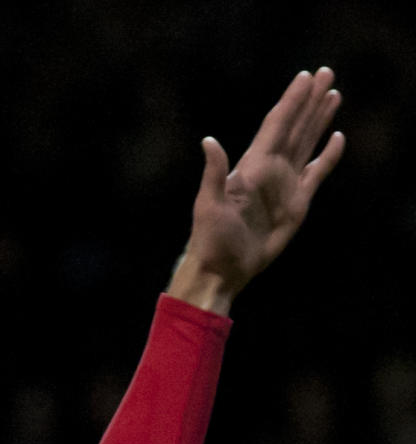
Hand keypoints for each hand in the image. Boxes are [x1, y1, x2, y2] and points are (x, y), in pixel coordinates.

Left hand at [169, 67, 343, 312]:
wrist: (222, 268)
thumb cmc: (211, 238)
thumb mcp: (208, 204)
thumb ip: (214, 173)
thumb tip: (208, 141)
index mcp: (253, 165)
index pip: (277, 124)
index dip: (291, 101)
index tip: (305, 77)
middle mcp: (271, 169)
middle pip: (296, 126)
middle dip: (310, 101)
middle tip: (326, 73)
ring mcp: (285, 185)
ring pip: (307, 143)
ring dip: (319, 120)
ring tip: (333, 95)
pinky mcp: (296, 204)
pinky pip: (317, 174)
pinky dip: (328, 157)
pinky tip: (337, 138)